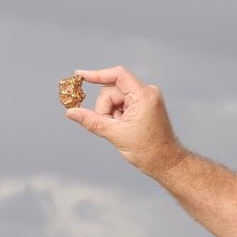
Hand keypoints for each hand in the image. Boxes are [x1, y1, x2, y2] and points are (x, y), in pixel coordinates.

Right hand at [65, 65, 186, 178]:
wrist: (165, 161)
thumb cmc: (147, 150)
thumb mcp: (115, 134)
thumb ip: (91, 120)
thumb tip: (70, 112)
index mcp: (144, 96)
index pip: (118, 75)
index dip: (97, 74)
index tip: (79, 75)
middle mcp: (147, 93)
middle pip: (112, 90)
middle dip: (105, 108)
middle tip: (111, 125)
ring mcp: (146, 99)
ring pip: (114, 98)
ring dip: (111, 113)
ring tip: (120, 128)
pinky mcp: (144, 105)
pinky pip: (121, 104)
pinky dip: (117, 115)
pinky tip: (123, 127)